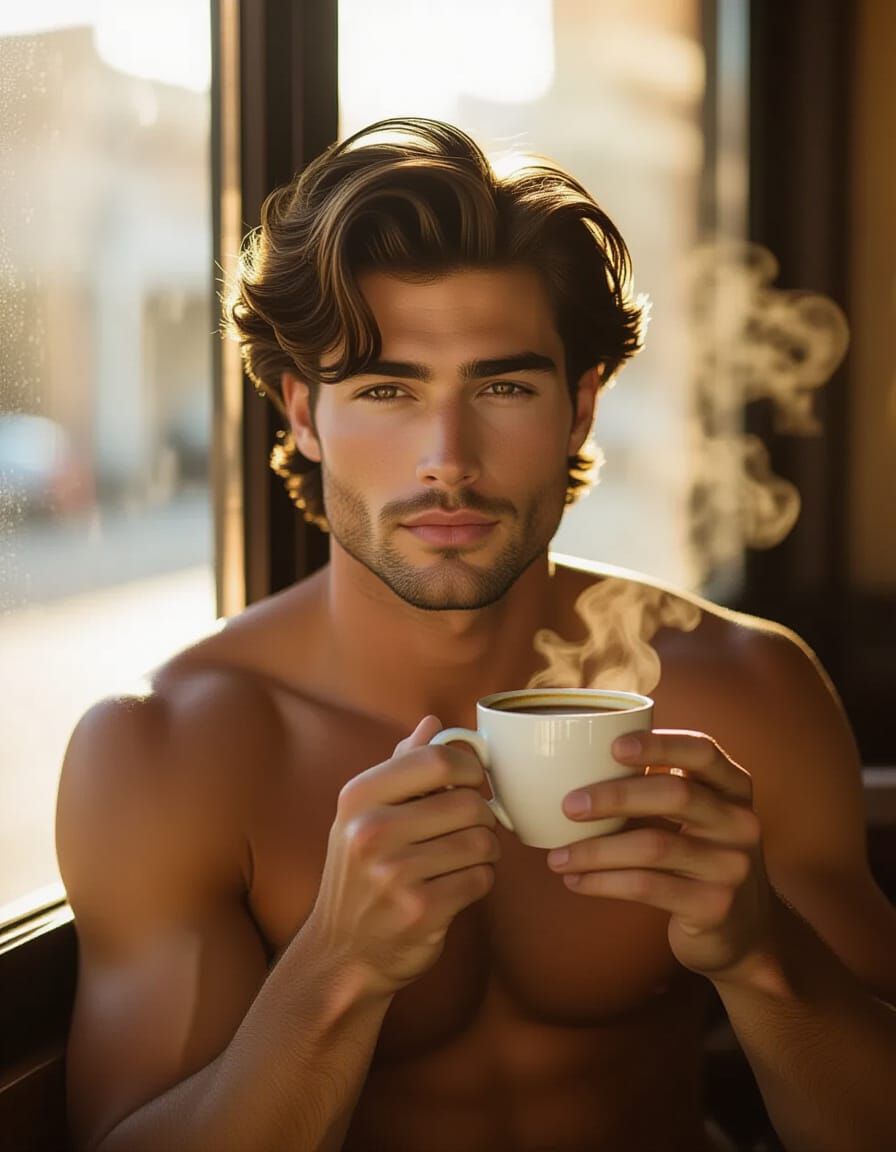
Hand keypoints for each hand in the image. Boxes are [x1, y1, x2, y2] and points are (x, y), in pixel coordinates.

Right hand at [307, 716, 499, 998]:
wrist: (342, 952)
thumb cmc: (362, 873)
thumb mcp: (366, 814)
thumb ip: (401, 765)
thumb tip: (434, 722)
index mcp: (359, 797)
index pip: (436, 759)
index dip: (469, 767)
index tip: (472, 782)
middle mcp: (371, 832)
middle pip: (468, 802)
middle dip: (483, 815)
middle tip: (472, 827)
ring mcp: (394, 874)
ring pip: (481, 841)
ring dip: (484, 850)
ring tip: (464, 857)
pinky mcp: (421, 911)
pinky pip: (481, 879)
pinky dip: (480, 880)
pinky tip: (458, 885)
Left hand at [546, 729, 772, 979]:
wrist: (741, 931)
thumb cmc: (698, 857)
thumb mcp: (695, 816)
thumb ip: (659, 787)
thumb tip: (581, 763)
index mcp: (734, 788)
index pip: (702, 752)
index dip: (659, 745)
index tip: (613, 746)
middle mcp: (741, 823)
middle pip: (675, 795)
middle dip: (615, 796)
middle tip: (568, 805)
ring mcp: (731, 866)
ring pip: (653, 846)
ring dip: (596, 850)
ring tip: (557, 857)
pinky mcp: (713, 906)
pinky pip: (647, 887)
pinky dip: (604, 882)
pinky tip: (576, 881)